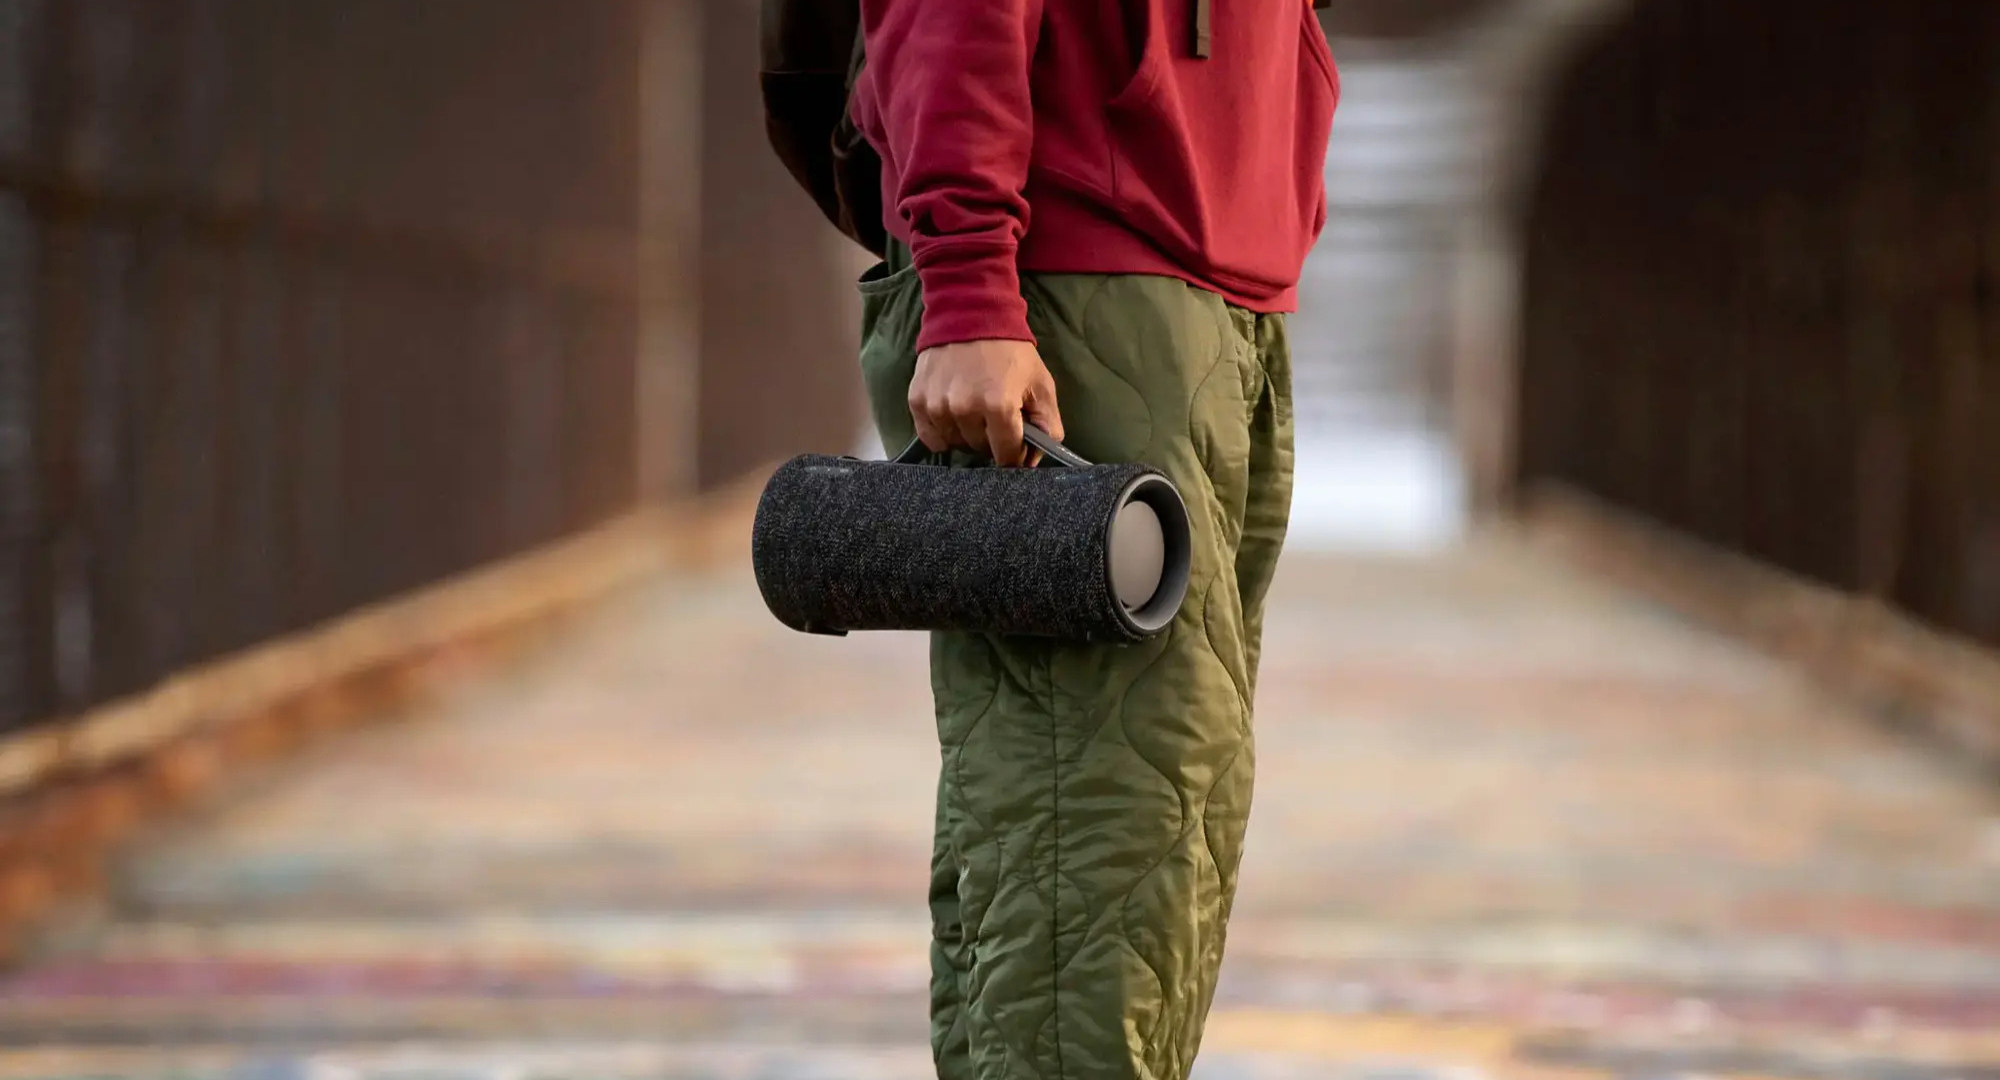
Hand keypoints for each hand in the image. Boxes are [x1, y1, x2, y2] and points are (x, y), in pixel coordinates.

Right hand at [908, 339, 1063, 466]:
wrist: (970, 314)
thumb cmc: (1010, 351)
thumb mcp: (1041, 384)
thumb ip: (1047, 426)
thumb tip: (1032, 462)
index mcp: (998, 406)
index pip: (1006, 455)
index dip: (1014, 454)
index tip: (1016, 442)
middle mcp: (964, 409)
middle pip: (980, 450)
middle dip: (992, 440)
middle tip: (995, 416)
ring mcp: (937, 405)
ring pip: (956, 444)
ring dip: (967, 435)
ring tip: (974, 409)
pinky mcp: (918, 400)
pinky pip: (930, 437)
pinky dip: (943, 432)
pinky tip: (953, 414)